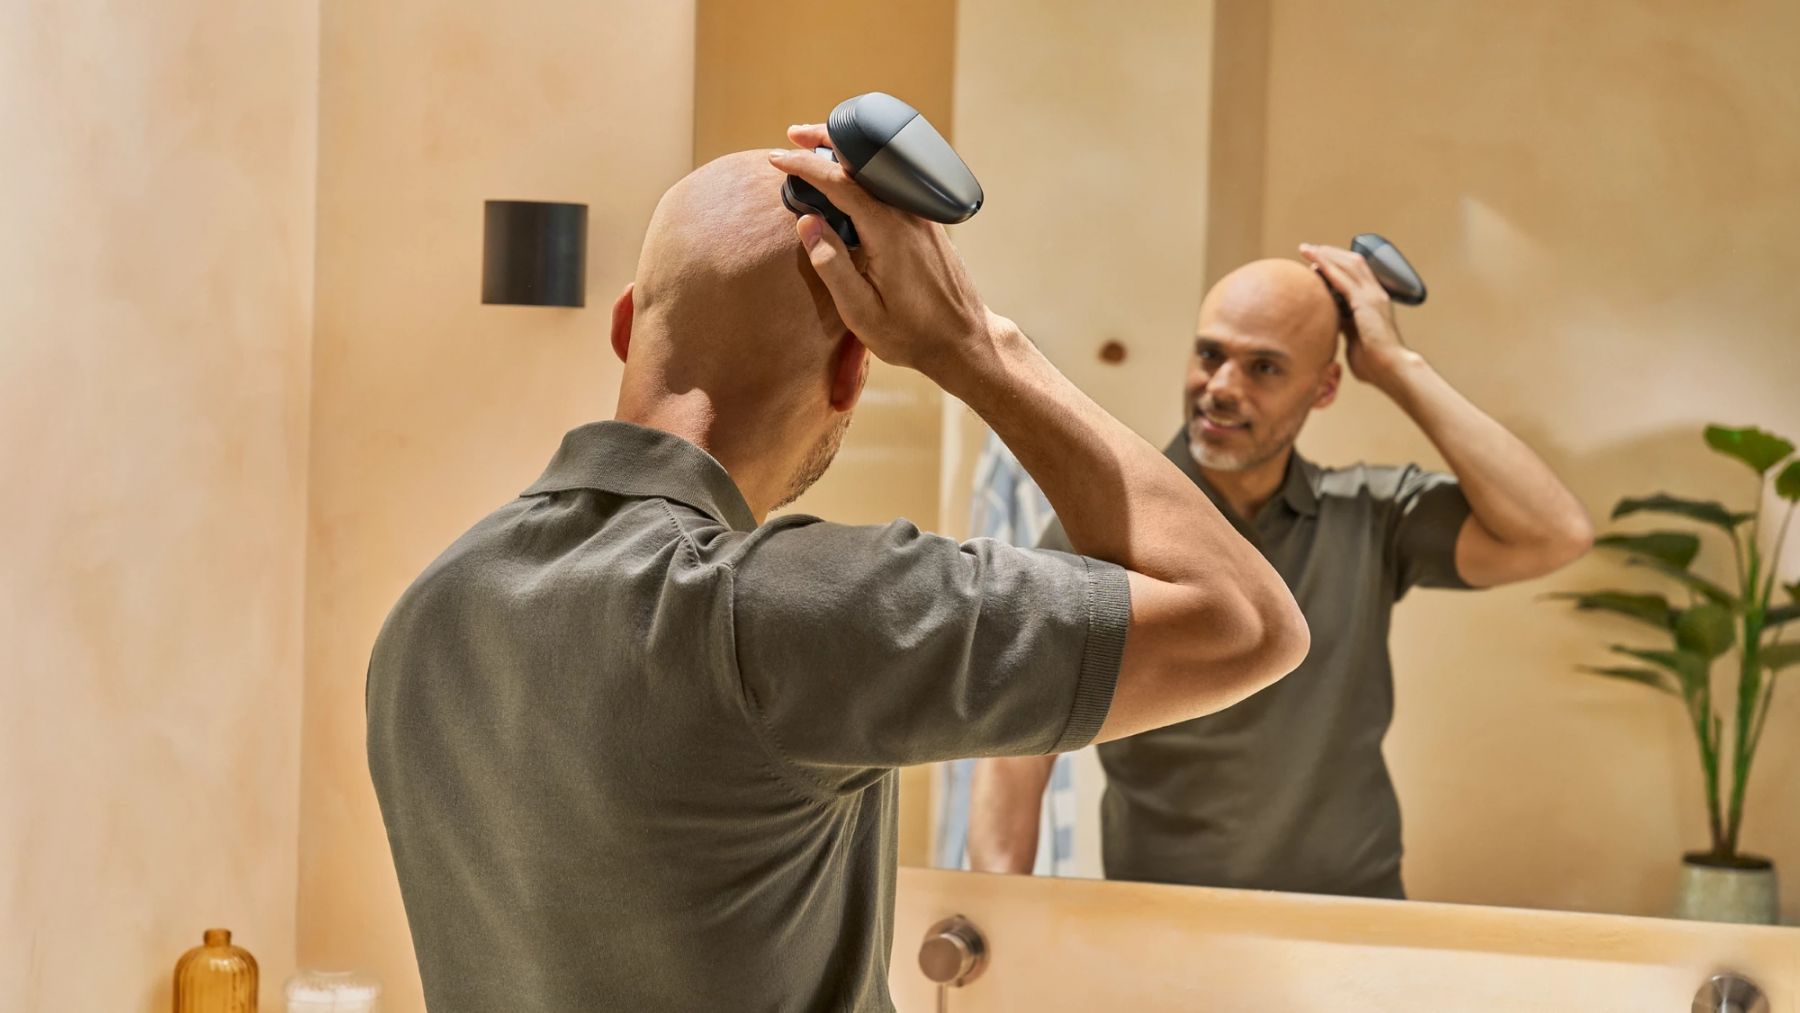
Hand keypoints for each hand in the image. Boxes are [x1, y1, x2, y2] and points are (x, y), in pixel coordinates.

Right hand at [769, 125, 998, 378]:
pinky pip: (892, 185)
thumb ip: (832, 265)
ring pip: (879, 170)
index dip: (805, 166)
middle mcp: (909, 215)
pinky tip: (847, 179)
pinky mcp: (927, 222)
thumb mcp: (861, 311)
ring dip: (845, 155)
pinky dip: (865, 173)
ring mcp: (922, 216)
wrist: (963, 340)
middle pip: (864, 161)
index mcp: (889, 232)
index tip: (776, 160)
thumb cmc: (911, 334)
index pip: (840, 183)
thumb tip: (806, 222)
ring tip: (813, 149)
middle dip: (826, 141)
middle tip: (793, 134)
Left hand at [1299, 243, 1412, 385]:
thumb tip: (1329, 320)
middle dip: (1329, 254)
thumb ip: (1344, 324)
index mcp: (1374, 301)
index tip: (1315, 261)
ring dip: (1326, 255)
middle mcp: (1375, 293)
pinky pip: (1343, 279)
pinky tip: (1314, 262)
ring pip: (1348, 265)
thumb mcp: (1354, 337)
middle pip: (1352, 263)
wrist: (1390, 368)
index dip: (1336, 263)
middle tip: (1307, 249)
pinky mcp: (1365, 302)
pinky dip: (1328, 267)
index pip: (1355, 273)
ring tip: (1307, 249)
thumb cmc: (1373, 360)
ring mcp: (1373, 295)